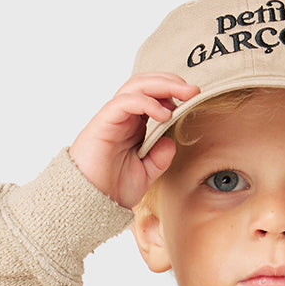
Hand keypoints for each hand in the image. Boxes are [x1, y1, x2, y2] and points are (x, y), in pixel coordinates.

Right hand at [68, 73, 200, 208]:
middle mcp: (122, 117)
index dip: (172, 92)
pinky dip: (146, 102)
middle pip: (145, 84)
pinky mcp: (103, 122)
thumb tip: (172, 142)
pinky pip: (125, 102)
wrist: (90, 203)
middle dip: (171, 82)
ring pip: (135, 86)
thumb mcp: (145, 174)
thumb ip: (159, 158)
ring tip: (183, 94)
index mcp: (133, 125)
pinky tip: (163, 114)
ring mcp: (112, 117)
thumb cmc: (112, 188)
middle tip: (193, 89)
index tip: (193, 98)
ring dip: (162, 86)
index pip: (152, 95)